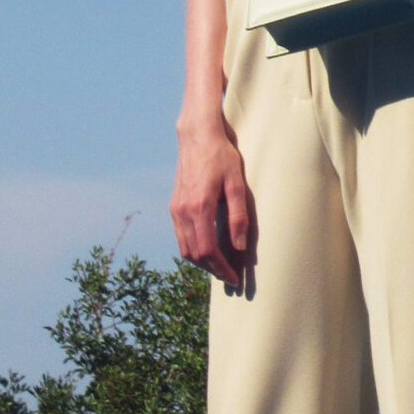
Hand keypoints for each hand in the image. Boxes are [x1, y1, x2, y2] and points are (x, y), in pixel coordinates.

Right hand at [170, 119, 254, 288]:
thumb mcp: (236, 184)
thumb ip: (238, 216)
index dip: (221, 268)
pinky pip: (180, 236)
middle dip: (212, 269)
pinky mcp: (174, 205)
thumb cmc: (221, 156)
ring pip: (184, 248)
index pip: (208, 251)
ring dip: (201, 261)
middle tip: (229, 276)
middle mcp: (183, 212)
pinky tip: (207, 247)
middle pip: (194, 254)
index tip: (234, 277)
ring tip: (220, 266)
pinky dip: (192, 248)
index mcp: (199, 208)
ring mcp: (175, 209)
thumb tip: (240, 246)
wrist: (197, 136)